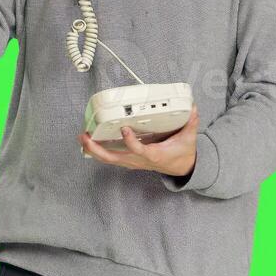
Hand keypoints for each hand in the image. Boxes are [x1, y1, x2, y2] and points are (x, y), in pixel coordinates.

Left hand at [79, 108, 198, 176]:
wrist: (182, 168)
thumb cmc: (182, 153)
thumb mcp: (189, 138)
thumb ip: (190, 122)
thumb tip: (192, 108)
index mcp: (153, 155)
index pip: (139, 150)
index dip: (130, 141)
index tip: (124, 128)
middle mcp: (140, 161)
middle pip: (114, 158)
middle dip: (97, 149)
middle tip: (86, 137)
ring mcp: (133, 162)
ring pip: (110, 159)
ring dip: (94, 150)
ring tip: (83, 138)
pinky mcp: (130, 160)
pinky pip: (111, 158)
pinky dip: (99, 151)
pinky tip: (90, 143)